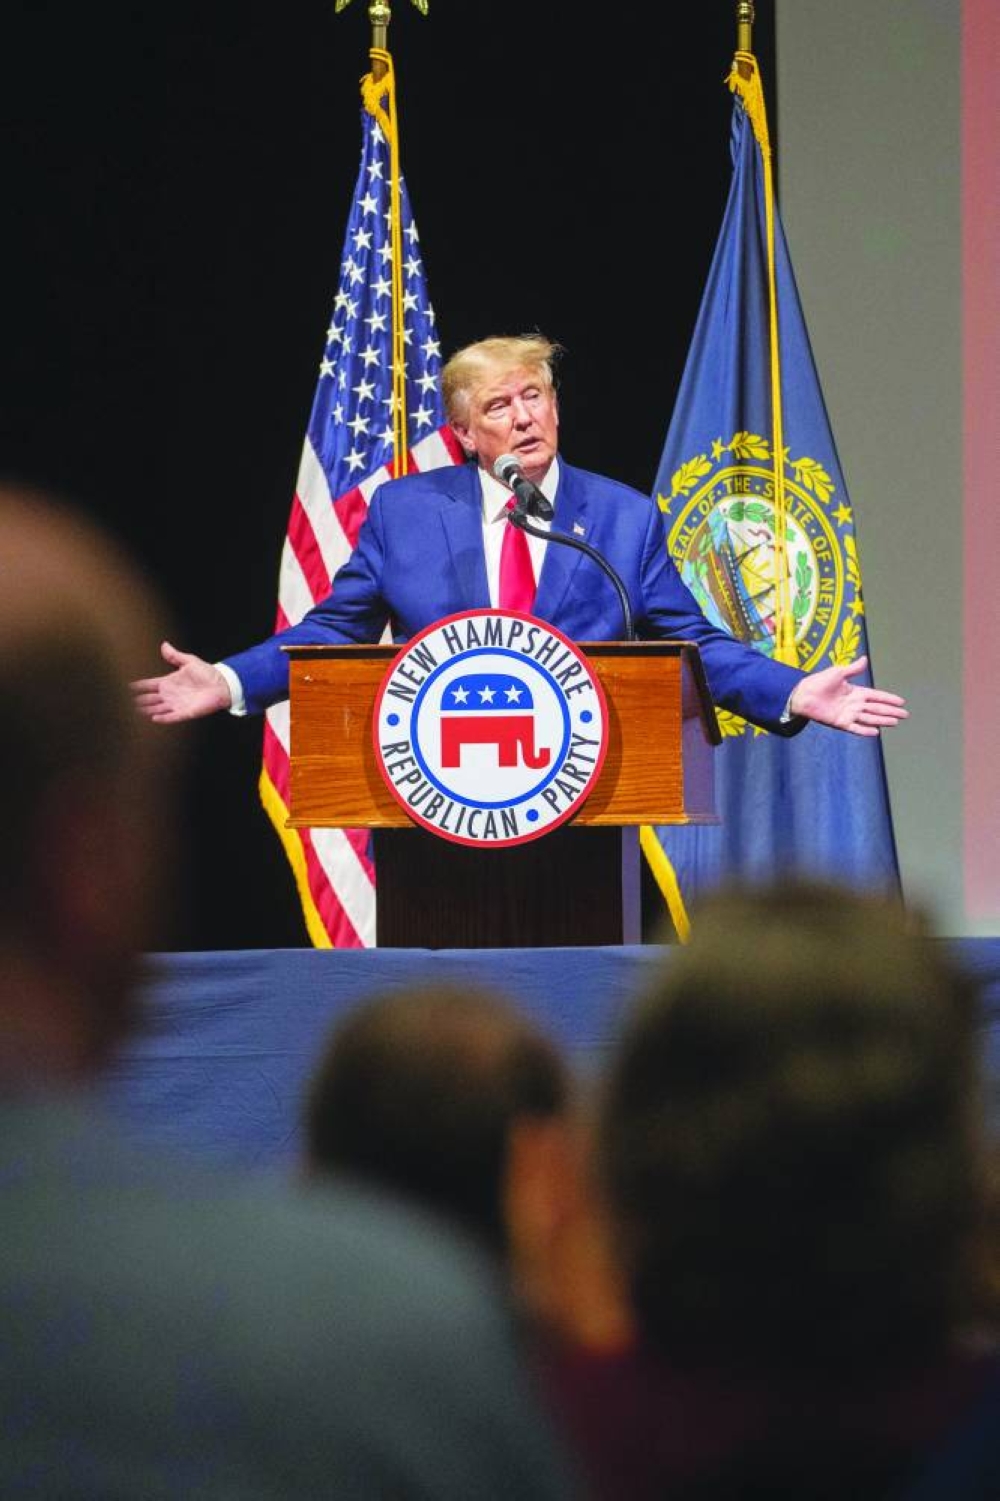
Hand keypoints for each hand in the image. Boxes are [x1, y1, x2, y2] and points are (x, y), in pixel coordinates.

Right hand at [131, 641, 232, 722]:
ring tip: (135, 711)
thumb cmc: (207, 672)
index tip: (126, 687)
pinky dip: (163, 718)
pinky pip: (172, 717)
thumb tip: (164, 644)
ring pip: (157, 709)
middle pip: (150, 699)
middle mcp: (170, 695)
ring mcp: (176, 704)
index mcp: (169, 682)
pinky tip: (153, 718)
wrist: (222, 684)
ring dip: (147, 710)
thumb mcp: (189, 661)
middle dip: (139, 700)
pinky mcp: (185, 712)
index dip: (138, 686)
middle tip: (125, 702)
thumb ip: (175, 656)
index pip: (149, 685)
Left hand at [788, 656, 906, 736]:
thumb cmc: (819, 682)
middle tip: (905, 714)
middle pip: (876, 708)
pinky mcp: (840, 723)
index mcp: (855, 692)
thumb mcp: (838, 673)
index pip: (876, 696)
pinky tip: (876, 732)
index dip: (888, 698)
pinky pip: (855, 728)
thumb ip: (853, 669)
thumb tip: (865, 659)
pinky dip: (865, 730)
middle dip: (890, 711)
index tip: (901, 701)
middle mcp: (854, 704)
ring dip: (882, 720)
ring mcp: (848, 714)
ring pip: (869, 718)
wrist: (803, 694)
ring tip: (895, 722)